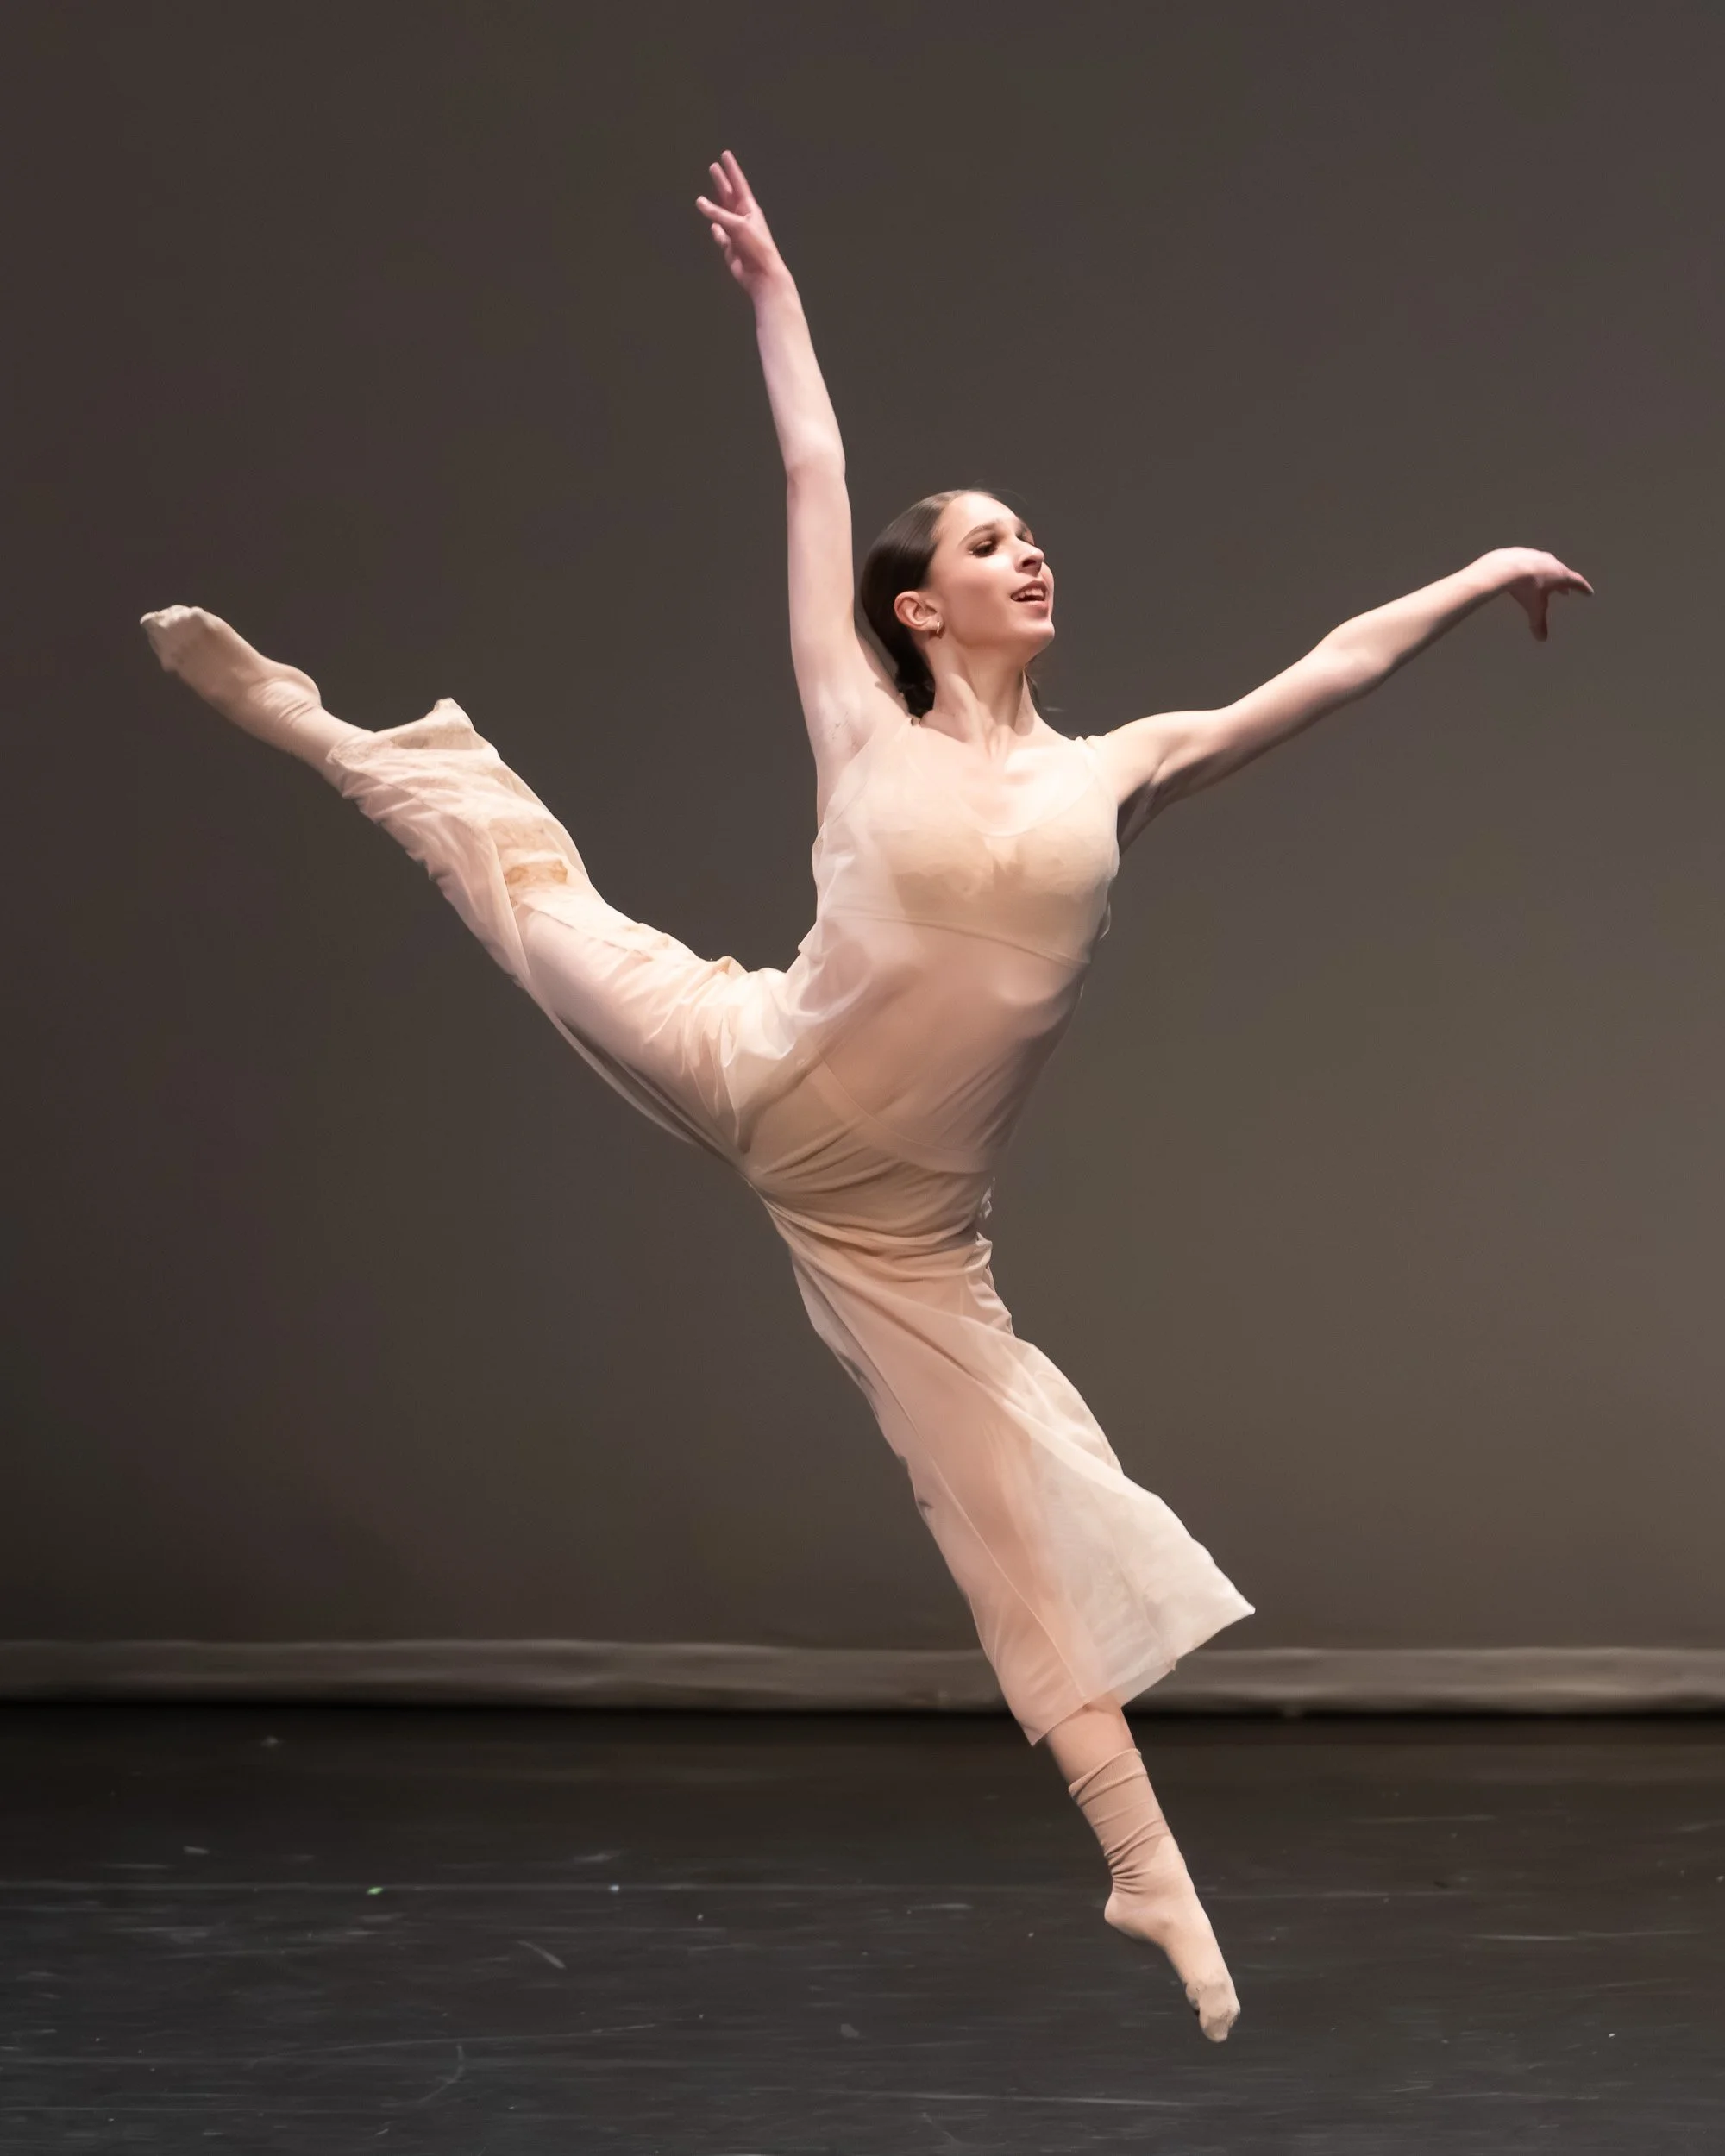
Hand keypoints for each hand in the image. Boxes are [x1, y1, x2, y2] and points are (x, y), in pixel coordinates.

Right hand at [695, 150, 788, 298]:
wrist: (761, 275)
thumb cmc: (756, 246)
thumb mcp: (737, 225)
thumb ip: (718, 213)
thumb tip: (700, 202)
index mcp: (750, 209)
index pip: (739, 183)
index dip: (732, 169)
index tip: (725, 155)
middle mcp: (743, 218)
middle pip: (729, 196)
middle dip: (721, 182)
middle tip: (713, 167)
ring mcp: (736, 233)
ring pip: (721, 215)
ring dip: (714, 206)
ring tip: (703, 196)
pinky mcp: (730, 248)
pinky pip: (720, 237)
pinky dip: (716, 232)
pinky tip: (712, 227)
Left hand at [1487, 547, 1594, 641]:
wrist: (1506, 567)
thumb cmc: (1527, 588)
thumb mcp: (1535, 608)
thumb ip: (1539, 623)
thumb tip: (1542, 639)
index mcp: (1560, 575)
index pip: (1577, 582)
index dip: (1583, 588)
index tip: (1589, 592)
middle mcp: (1552, 563)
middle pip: (1562, 574)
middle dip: (1564, 584)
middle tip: (1565, 592)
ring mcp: (1538, 556)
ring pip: (1547, 567)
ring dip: (1548, 576)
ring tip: (1546, 583)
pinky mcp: (1523, 553)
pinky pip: (1531, 563)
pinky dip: (1532, 570)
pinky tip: (1525, 575)